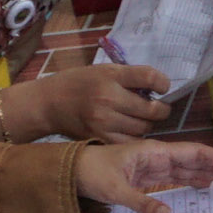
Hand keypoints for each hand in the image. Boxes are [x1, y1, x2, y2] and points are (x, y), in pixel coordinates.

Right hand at [12, 56, 182, 142]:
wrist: (49, 104)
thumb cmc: (79, 83)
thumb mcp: (103, 70)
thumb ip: (129, 77)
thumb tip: (159, 88)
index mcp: (111, 76)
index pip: (150, 77)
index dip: (163, 83)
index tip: (163, 87)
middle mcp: (108, 98)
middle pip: (152, 109)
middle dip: (160, 109)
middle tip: (157, 107)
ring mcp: (104, 121)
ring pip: (144, 128)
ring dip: (147, 124)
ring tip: (140, 118)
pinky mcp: (99, 138)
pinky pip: (130, 142)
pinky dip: (134, 137)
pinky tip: (129, 130)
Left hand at [78, 139, 212, 212]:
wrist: (73, 170)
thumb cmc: (92, 174)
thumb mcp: (115, 190)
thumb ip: (141, 202)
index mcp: (155, 154)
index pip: (195, 154)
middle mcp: (158, 157)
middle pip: (198, 159)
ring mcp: (154, 166)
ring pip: (190, 167)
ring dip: (212, 171)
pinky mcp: (148, 176)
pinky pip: (178, 176)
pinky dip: (194, 178)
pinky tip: (205, 184)